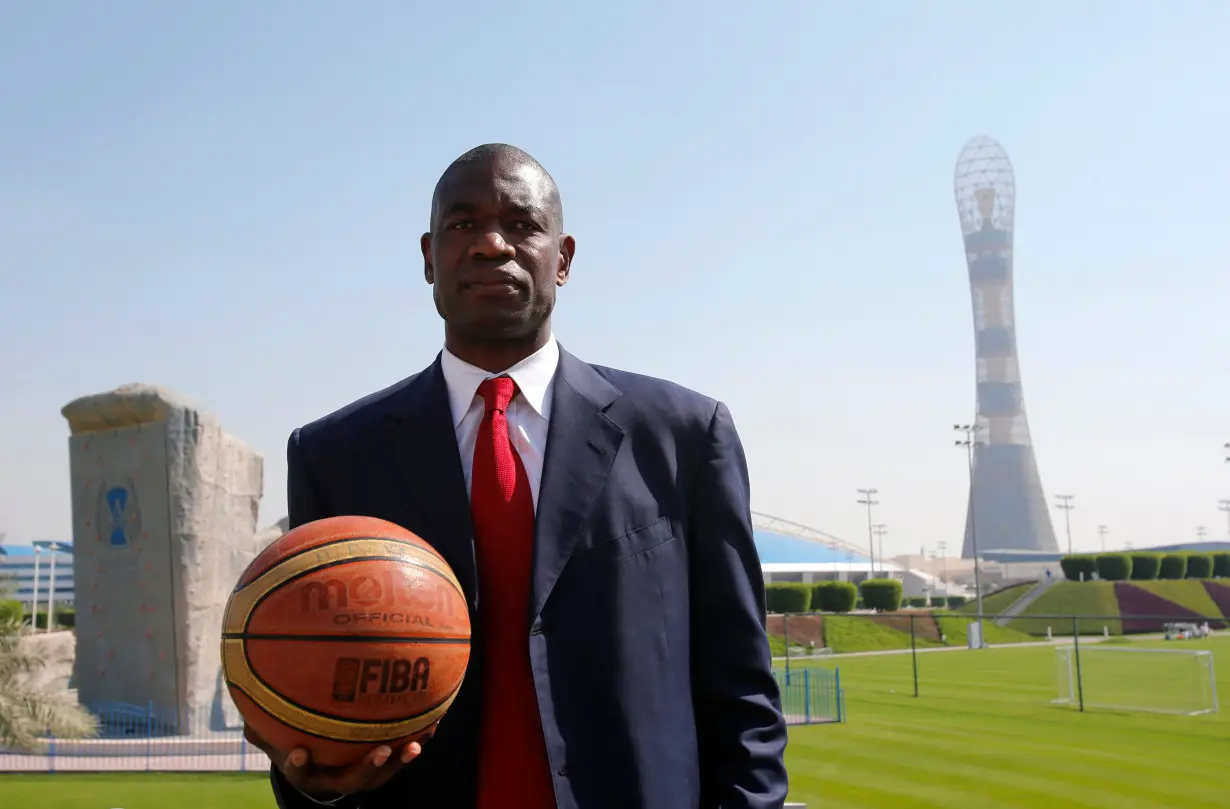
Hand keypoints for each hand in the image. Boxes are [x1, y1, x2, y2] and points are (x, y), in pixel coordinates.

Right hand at [244, 724, 426, 802]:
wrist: (317, 762)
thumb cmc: (293, 740)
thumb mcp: (275, 732)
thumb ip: (262, 717)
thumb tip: (241, 685)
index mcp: (306, 770)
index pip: (300, 771)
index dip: (300, 765)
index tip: (300, 751)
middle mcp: (333, 777)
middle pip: (351, 781)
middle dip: (366, 769)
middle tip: (381, 751)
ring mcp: (358, 774)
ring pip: (381, 775)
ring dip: (400, 761)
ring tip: (416, 744)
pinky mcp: (380, 765)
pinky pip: (399, 756)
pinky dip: (415, 741)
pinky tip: (433, 722)